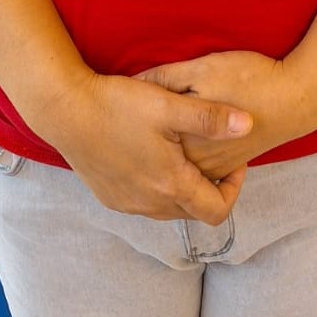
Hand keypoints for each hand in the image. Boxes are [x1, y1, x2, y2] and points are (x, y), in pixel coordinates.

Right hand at [42, 69, 252, 223]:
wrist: (65, 112)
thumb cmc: (118, 105)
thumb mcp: (168, 106)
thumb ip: (211, 117)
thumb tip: (250, 124)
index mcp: (170, 185)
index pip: (218, 211)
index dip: (234, 190)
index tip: (234, 161)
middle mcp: (150, 204)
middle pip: (195, 210)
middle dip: (210, 187)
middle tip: (211, 153)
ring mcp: (128, 204)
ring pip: (170, 208)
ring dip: (184, 187)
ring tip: (183, 150)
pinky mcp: (111, 198)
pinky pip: (146, 203)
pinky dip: (159, 186)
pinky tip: (154, 154)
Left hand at [139, 51, 316, 177]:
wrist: (297, 97)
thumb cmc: (249, 78)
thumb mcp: (201, 70)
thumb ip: (164, 79)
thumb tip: (132, 83)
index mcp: (182, 142)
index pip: (141, 139)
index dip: (129, 118)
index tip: (124, 102)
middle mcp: (196, 164)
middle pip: (156, 157)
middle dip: (144, 139)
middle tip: (137, 112)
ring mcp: (214, 169)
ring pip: (176, 166)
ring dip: (164, 150)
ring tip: (158, 123)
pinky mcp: (229, 166)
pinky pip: (196, 169)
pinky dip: (184, 155)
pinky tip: (185, 131)